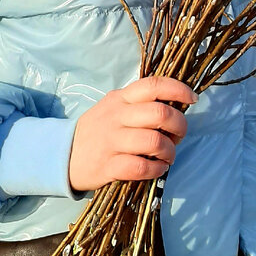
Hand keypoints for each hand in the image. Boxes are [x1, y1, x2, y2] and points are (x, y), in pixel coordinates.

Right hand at [68, 76, 196, 191]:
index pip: (153, 85)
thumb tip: (175, 105)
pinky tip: (157, 169)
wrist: (62, 155)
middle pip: (160, 113)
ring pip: (155, 142)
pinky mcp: (108, 166)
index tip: (192, 99)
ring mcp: (111, 141)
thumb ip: (138, 103)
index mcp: (120, 98)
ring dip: (170, 152)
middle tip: (179, 136)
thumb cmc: (97, 130)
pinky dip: (156, 170)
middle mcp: (117, 116)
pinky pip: (141, 168)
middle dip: (180, 126)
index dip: (178, 89)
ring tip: (168, 156)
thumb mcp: (113, 107)